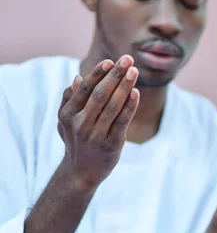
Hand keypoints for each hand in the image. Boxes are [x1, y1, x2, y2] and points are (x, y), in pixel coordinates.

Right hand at [58, 55, 139, 191]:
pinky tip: (136, 93)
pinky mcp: (110, 145)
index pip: (85, 89)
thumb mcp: (65, 122)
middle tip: (127, 59)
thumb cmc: (76, 142)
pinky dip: (129, 107)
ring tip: (134, 72)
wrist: (81, 173)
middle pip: (100, 94)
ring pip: (112, 106)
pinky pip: (122, 122)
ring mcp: (96, 136)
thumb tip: (77, 78)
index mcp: (68, 115)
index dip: (98, 73)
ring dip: (124, 87)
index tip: (110, 61)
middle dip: (115, 75)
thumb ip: (69, 100)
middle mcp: (80, 124)